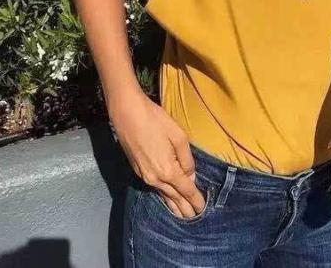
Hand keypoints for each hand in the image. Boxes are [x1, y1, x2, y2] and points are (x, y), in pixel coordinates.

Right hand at [109, 92, 204, 218]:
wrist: (127, 113)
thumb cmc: (156, 121)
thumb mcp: (179, 136)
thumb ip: (186, 159)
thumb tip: (190, 175)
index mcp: (168, 170)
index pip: (186, 190)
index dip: (196, 200)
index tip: (203, 209)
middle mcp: (155, 178)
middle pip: (174, 198)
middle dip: (185, 208)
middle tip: (195, 217)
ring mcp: (144, 176)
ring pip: (162, 195)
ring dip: (173, 206)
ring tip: (182, 215)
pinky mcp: (137, 170)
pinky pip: (154, 188)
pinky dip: (163, 196)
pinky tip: (166, 198)